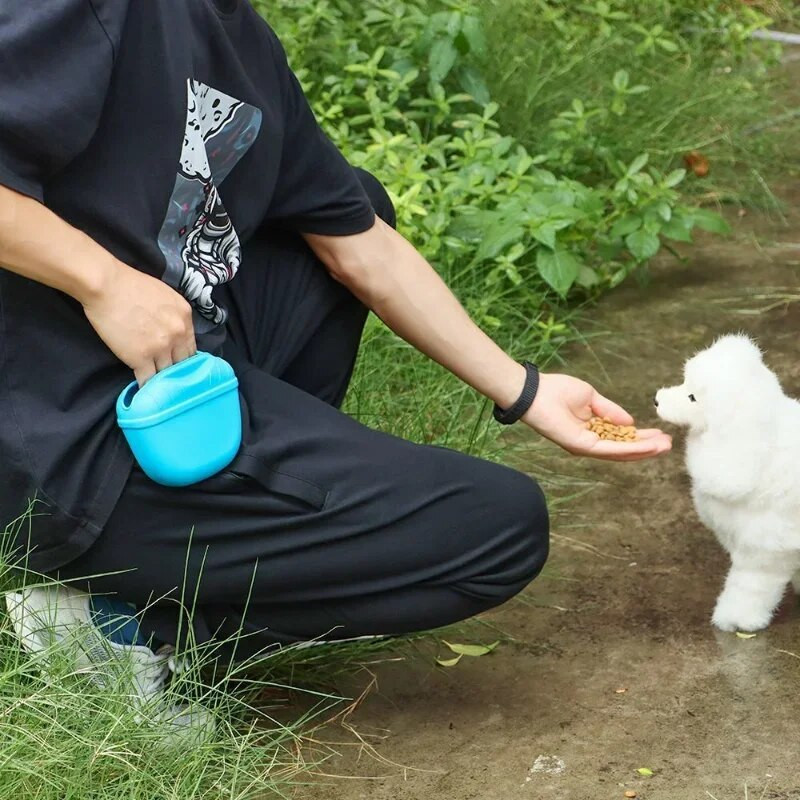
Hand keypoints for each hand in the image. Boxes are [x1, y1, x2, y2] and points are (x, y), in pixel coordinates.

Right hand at [82, 260, 196, 384]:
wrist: (106, 286)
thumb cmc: (130, 285)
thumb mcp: (166, 296)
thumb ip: (175, 316)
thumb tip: (175, 332)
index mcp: (185, 317)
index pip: (191, 348)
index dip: (183, 357)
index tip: (176, 363)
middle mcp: (178, 334)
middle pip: (182, 363)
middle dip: (175, 370)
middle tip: (167, 377)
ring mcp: (160, 347)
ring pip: (167, 373)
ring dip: (160, 379)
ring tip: (156, 386)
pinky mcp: (140, 358)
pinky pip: (148, 380)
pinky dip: (146, 386)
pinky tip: (145, 391)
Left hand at [522, 373, 671, 460]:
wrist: (536, 391)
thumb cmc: (556, 391)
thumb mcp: (591, 398)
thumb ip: (610, 411)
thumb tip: (630, 421)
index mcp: (592, 429)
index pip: (621, 438)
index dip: (641, 437)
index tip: (661, 435)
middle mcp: (590, 441)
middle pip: (624, 449)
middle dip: (647, 447)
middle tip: (669, 445)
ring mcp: (586, 446)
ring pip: (620, 453)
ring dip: (644, 451)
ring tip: (664, 447)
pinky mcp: (581, 446)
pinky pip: (610, 450)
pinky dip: (630, 449)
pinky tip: (647, 446)